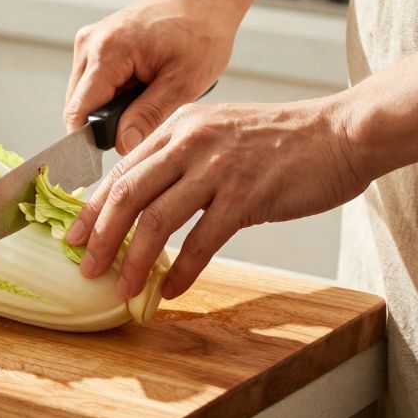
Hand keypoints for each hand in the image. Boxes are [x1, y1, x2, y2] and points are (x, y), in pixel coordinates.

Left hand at [65, 96, 368, 299]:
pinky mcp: (246, 195)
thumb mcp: (219, 131)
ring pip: (157, 221)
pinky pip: (202, 241)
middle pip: (128, 195)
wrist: (342, 132)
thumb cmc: (284, 139)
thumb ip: (182, 156)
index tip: (75, 237)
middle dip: (101, 237)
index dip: (94, 209)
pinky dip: (183, 271)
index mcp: (179, 126)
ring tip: (124, 288)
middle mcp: (191, 142)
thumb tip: (144, 197)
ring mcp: (218, 168)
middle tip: (88, 268)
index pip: (122, 171)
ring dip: (136, 261)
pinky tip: (172, 291)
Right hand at [66, 0, 248, 153]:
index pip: (78, 111)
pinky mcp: (94, 41)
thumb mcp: (184, 82)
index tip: (111, 153)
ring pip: (83, 95)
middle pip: (77, 105)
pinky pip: (91, 80)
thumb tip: (121, 146)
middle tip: (142, 124)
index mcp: (108, 51)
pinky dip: (111, 92)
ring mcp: (89, 40)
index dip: (90, 140)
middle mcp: (90, 43)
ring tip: (145, 98)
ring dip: (108, 107)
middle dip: (104, 124)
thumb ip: (149, 116)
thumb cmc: (201, 31)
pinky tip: (139, 84)